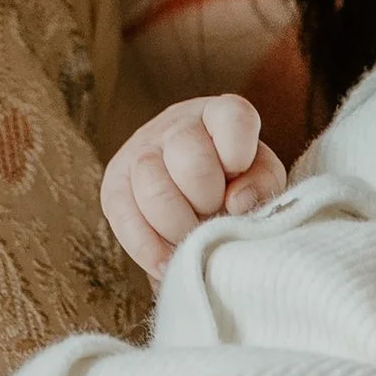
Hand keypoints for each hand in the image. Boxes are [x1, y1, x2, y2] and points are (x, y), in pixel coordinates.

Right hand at [100, 91, 288, 278]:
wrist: (191, 191)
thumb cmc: (234, 182)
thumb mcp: (260, 176)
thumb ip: (260, 183)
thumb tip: (236, 202)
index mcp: (220, 113)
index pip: (233, 119)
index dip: (239, 156)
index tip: (239, 182)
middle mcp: (177, 124)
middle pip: (191, 159)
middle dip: (208, 201)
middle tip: (213, 217)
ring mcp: (140, 151)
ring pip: (153, 188)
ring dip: (177, 226)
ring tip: (191, 240)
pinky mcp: (114, 183)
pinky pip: (124, 217)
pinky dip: (148, 247)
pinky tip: (166, 261)